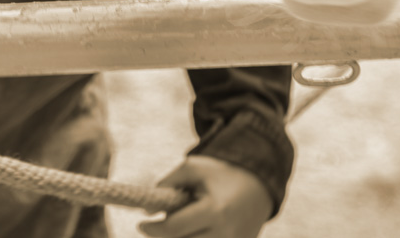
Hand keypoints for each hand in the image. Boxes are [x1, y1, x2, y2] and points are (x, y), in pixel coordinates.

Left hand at [139, 155, 272, 237]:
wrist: (259, 186)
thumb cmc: (221, 174)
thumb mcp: (193, 168)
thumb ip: (167, 183)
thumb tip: (147, 212)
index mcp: (215, 211)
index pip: (174, 228)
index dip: (153, 229)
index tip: (140, 223)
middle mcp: (225, 234)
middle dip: (164, 235)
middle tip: (158, 224)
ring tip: (178, 224)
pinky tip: (192, 230)